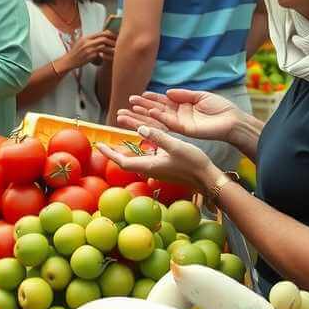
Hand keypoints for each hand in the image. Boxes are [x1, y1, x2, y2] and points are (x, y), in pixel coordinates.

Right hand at [60, 31, 114, 70]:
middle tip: (118, 44)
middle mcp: (87, 42)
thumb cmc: (75, 53)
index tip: (115, 37)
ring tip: (116, 51)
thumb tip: (101, 38)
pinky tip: (110, 58)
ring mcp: (88, 49)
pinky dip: (106, 56)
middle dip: (112, 41)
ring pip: (104, 47)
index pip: (101, 33)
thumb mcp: (81, 43)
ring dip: (111, 49)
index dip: (110, 34)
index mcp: (86, 37)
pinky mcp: (89, 56)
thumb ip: (90, 39)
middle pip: (104, 38)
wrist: (68, 61)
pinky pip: (101, 55)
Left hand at [98, 126, 218, 192]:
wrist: (208, 179)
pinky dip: (140, 151)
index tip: (99, 146)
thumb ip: (158, 137)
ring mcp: (157, 170)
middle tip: (104, 144)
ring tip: (119, 140)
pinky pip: (147, 159)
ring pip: (137, 160)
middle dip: (114, 153)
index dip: (110, 154)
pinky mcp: (164, 168)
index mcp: (150, 166)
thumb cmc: (193, 164)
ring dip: (126, 151)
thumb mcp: (176, 146)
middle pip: (127, 162)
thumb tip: (140, 128)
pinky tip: (142, 143)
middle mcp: (151, 170)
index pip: (123, 162)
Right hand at [116, 89, 241, 142]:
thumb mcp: (201, 96)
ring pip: (158, 118)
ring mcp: (180, 123)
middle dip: (142, 107)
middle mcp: (178, 115)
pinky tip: (149, 112)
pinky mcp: (184, 129)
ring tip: (131, 111)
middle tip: (128, 104)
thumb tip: (167, 92)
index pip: (163, 101)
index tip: (139, 96)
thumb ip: (184, 94)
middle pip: (156, 110)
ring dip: (144, 114)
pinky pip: (168, 122)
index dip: (151, 98)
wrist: (232, 121)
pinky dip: (158, 117)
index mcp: (183, 105)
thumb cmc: (220, 108)